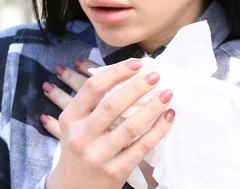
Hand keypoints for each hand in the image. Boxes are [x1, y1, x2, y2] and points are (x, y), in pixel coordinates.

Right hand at [40, 58, 173, 188]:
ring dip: (152, 107)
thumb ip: (90, 100)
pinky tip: (168, 117)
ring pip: (130, 127)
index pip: (93, 88)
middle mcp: (82, 137)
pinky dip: (158, 131)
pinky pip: (141, 147)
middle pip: (112, 105)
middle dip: (137, 87)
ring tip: (167, 94)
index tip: (136, 63)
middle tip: (155, 76)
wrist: (73, 188)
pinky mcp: (115, 172)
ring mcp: (98, 156)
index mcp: (71, 118)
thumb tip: (121, 69)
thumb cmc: (78, 147)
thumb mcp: (73, 123)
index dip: (116, 72)